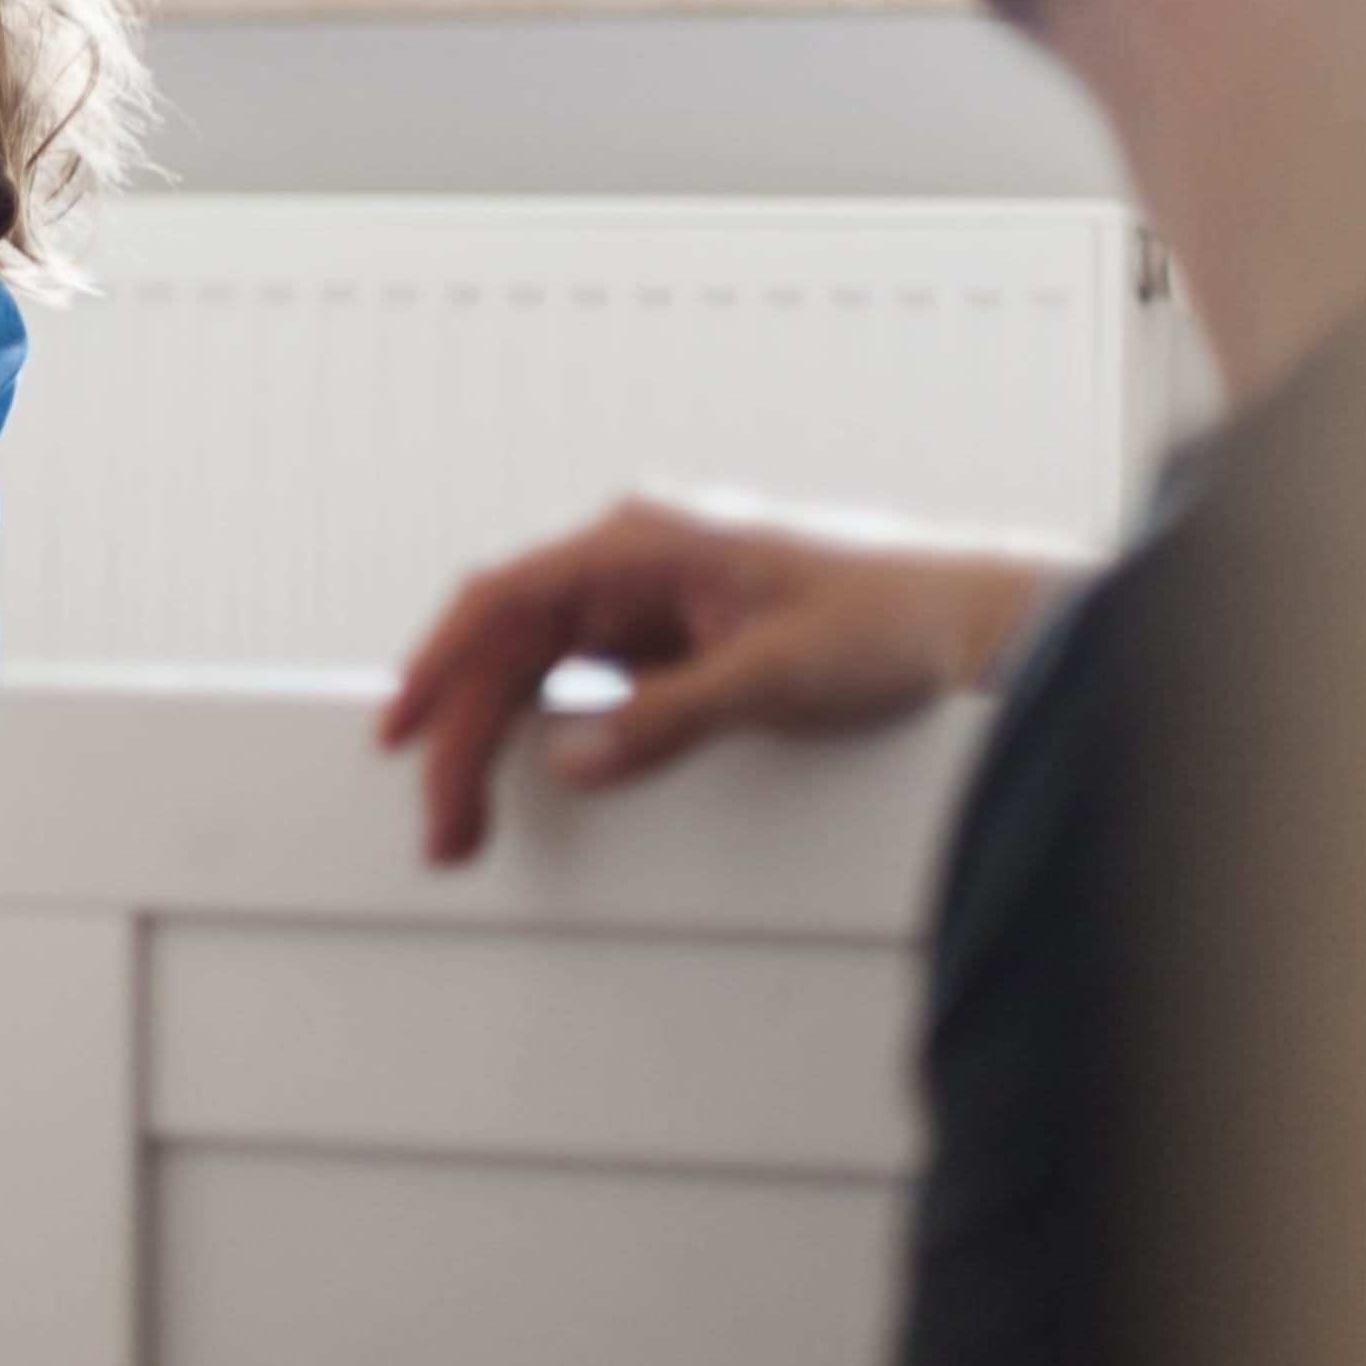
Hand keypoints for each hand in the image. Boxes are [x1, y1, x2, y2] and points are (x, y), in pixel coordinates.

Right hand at [375, 496, 1074, 865]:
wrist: (965, 625)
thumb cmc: (888, 619)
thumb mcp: (776, 674)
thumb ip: (670, 717)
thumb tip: (578, 760)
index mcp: (642, 541)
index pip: (505, 595)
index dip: (440, 661)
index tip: (400, 725)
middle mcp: (628, 565)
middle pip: (509, 648)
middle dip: (463, 735)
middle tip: (445, 824)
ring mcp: (644, 604)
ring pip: (534, 672)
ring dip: (496, 742)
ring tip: (470, 822)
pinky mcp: (665, 643)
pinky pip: (577, 686)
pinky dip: (544, 735)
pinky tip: (530, 781)